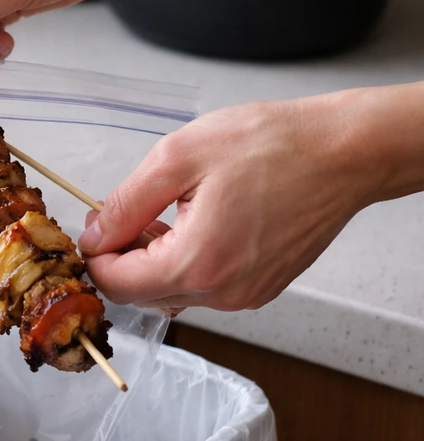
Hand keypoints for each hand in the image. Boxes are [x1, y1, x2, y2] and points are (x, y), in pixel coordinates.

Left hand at [76, 92, 391, 312]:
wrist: (346, 152)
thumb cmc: (272, 146)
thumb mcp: (178, 159)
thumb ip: (126, 204)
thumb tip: (95, 235)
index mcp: (197, 265)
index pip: (117, 286)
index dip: (97, 254)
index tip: (99, 222)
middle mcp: (222, 294)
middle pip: (142, 294)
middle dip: (123, 257)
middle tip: (129, 211)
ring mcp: (245, 295)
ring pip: (171, 292)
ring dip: (154, 260)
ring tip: (167, 211)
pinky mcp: (261, 288)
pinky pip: (204, 287)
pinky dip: (186, 262)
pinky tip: (196, 222)